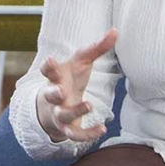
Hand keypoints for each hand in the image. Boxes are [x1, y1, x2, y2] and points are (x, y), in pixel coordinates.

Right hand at [35, 29, 118, 143]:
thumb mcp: (82, 62)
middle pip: (50, 94)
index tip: (51, 60)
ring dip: (74, 111)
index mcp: (56, 77)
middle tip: (60, 90)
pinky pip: (75, 135)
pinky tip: (102, 130)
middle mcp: (55, 96)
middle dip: (53, 93)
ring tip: (89, 105)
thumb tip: (116, 31)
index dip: (49, 66)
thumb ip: (97, 48)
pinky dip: (88, 134)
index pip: (48, 71)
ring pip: (62, 115)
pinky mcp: (68, 128)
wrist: (56, 106)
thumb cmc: (70, 78)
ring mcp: (59, 113)